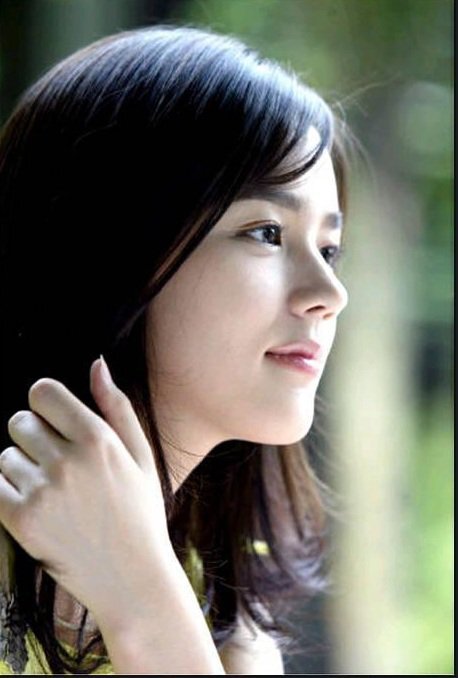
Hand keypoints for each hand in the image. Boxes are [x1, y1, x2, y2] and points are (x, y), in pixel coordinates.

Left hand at [0, 357, 173, 622]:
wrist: (131, 576)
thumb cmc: (140, 512)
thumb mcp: (141, 456)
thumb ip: (116, 406)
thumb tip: (97, 364)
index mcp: (98, 439)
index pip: (43, 393)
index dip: (45, 403)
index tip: (54, 420)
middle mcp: (67, 461)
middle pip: (20, 422)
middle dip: (34, 435)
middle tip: (57, 462)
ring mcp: (42, 492)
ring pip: (5, 456)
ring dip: (22, 468)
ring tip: (52, 491)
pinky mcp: (21, 521)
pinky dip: (8, 492)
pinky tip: (36, 505)